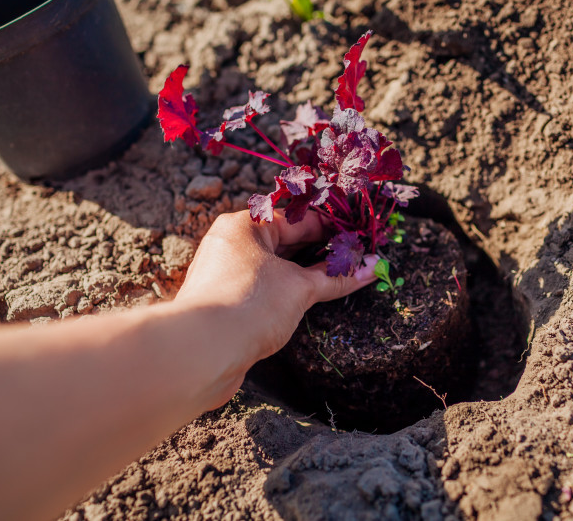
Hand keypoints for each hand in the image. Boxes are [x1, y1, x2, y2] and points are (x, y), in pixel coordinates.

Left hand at [173, 210, 376, 406]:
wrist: (202, 352)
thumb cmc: (251, 304)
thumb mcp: (301, 288)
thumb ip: (335, 278)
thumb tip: (371, 268)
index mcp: (244, 226)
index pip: (297, 219)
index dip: (331, 228)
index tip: (360, 236)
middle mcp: (232, 245)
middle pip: (285, 241)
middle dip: (321, 252)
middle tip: (358, 258)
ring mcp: (227, 274)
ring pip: (276, 267)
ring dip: (307, 274)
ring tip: (343, 279)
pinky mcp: (227, 303)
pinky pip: (266, 289)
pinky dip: (289, 292)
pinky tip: (312, 301)